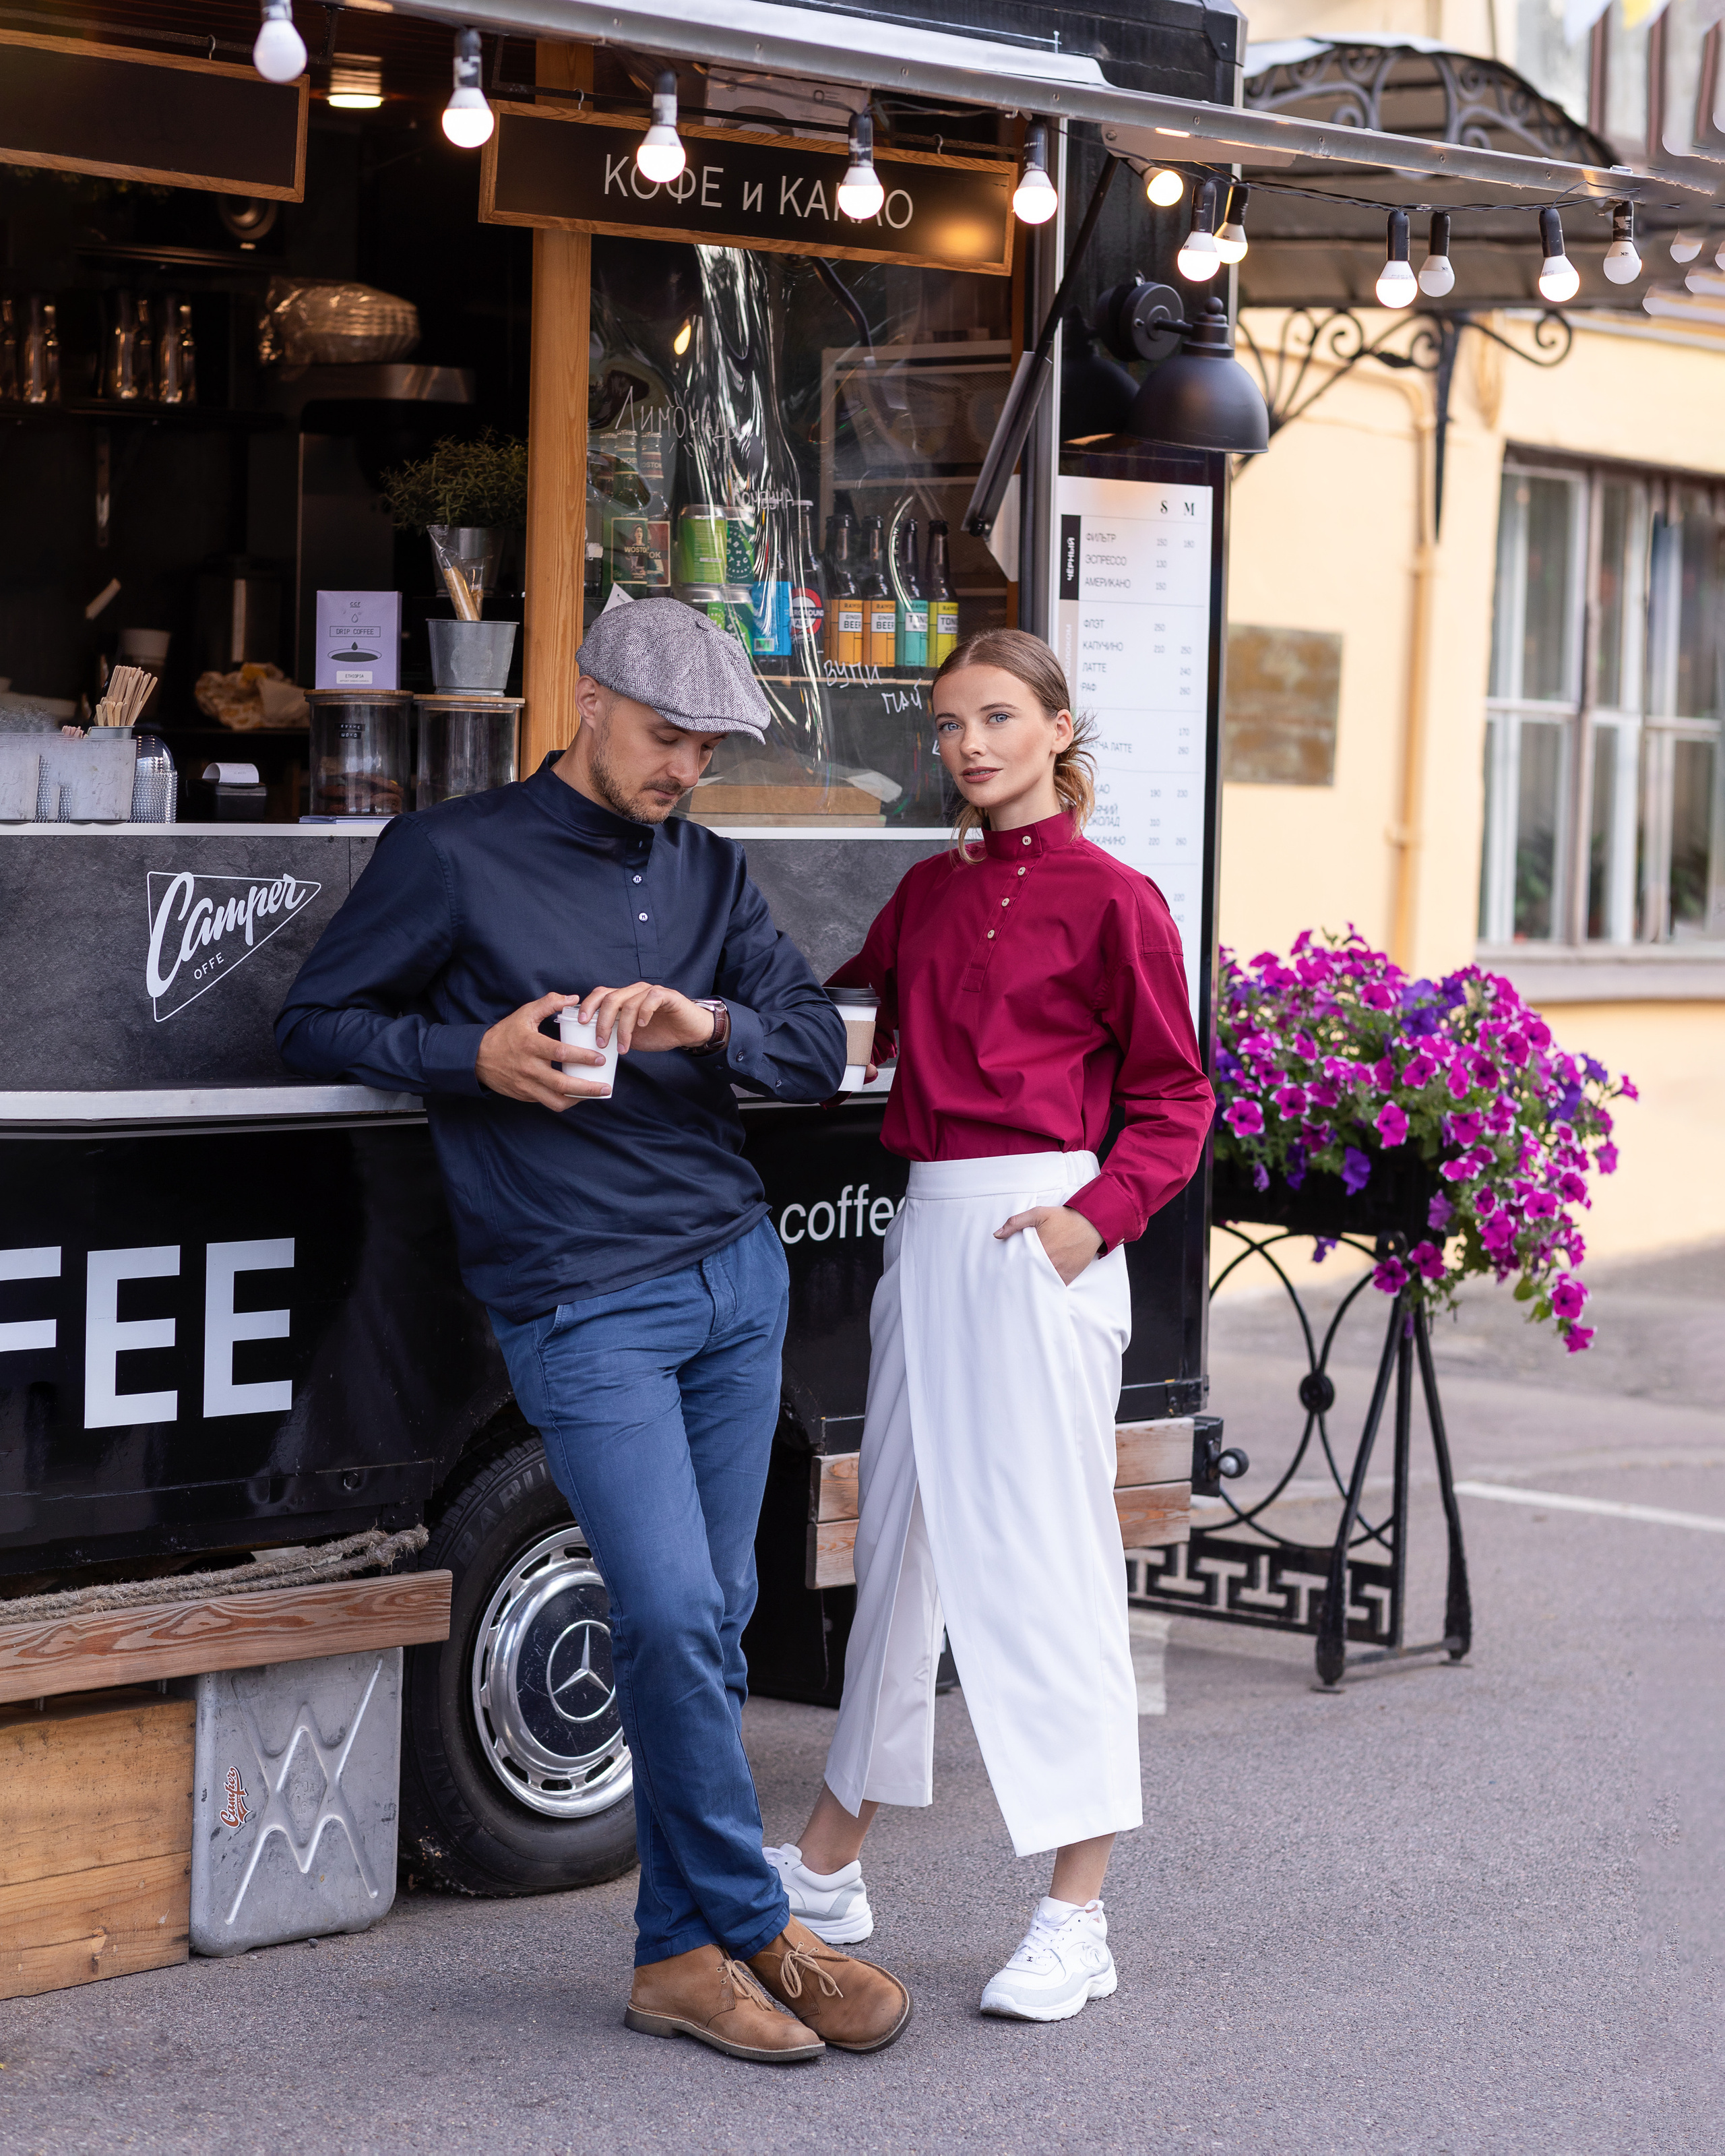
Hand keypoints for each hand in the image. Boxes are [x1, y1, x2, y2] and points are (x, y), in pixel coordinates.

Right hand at [476, 992, 608, 1112]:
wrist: (479, 1058)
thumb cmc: (505, 1034)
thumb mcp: (524, 1014)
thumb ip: (548, 1004)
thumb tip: (572, 998)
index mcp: (531, 1045)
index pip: (560, 1053)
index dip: (582, 1057)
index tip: (599, 1058)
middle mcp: (529, 1068)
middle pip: (562, 1083)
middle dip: (587, 1088)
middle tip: (606, 1087)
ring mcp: (527, 1085)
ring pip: (556, 1100)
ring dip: (578, 1100)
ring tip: (595, 1095)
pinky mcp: (525, 1096)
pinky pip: (548, 1103)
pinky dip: (565, 1101)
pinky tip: (577, 1095)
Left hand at [576, 981, 717, 1053]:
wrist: (689, 1032)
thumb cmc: (660, 1032)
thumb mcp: (632, 1036)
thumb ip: (615, 1033)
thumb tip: (593, 1043)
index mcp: (624, 998)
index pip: (600, 995)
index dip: (588, 1006)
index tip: (580, 1023)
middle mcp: (635, 991)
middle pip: (611, 999)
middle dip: (602, 1021)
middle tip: (600, 1041)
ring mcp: (651, 992)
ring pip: (629, 1003)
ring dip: (623, 1028)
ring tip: (623, 1047)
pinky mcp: (667, 995)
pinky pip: (651, 999)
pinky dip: (644, 1012)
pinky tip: (642, 1026)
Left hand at [994, 1203, 1103, 1283]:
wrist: (1091, 1224)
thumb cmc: (1064, 1218)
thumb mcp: (1038, 1214)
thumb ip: (1016, 1222)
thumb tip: (997, 1234)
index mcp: (1039, 1248)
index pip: (1019, 1263)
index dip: (1011, 1267)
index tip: (1004, 1270)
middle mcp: (1049, 1262)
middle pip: (1028, 1275)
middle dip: (1020, 1277)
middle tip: (1010, 1280)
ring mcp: (1060, 1270)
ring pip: (1040, 1282)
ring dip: (1033, 1283)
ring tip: (1022, 1285)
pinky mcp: (1069, 1276)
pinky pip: (1054, 1286)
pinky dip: (1047, 1287)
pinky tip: (1039, 1286)